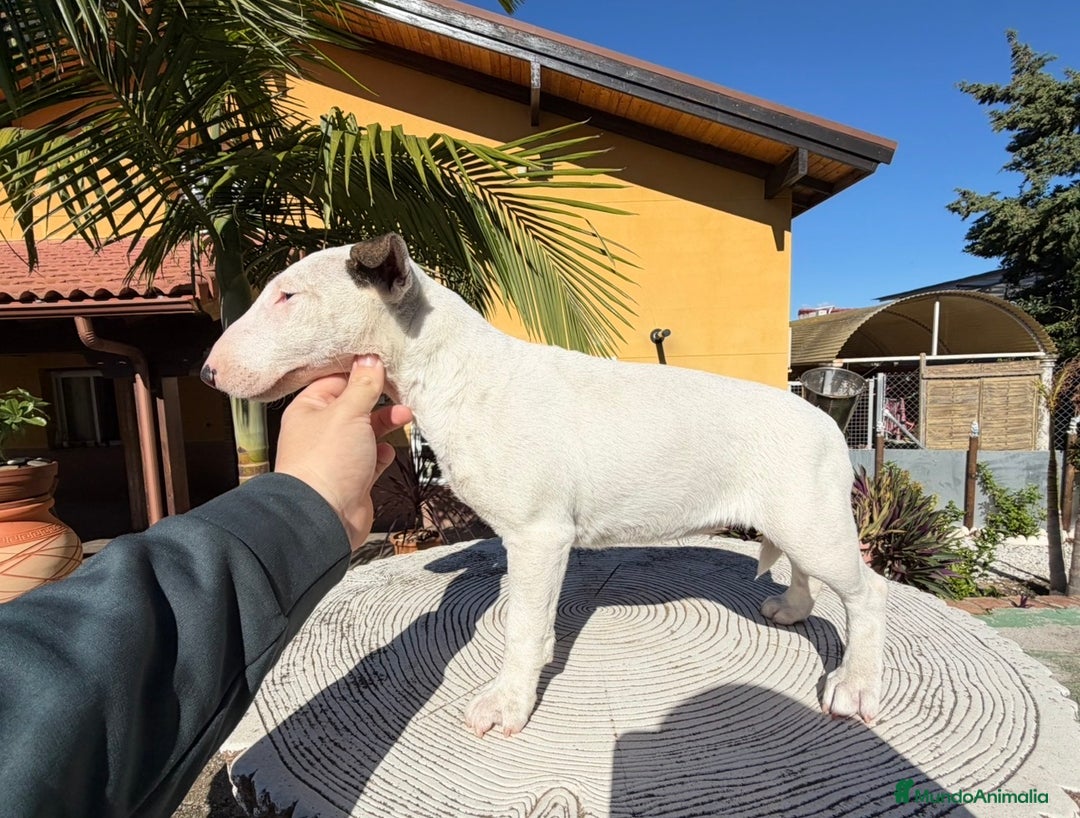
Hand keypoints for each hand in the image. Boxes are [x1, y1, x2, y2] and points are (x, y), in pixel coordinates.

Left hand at [275, 355, 412, 551]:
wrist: (324, 517)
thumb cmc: (326, 462)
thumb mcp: (348, 412)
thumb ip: (363, 385)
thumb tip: (370, 358)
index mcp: (309, 409)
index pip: (334, 380)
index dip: (358, 371)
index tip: (382, 361)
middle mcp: (321, 431)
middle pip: (354, 405)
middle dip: (378, 398)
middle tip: (401, 390)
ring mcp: (337, 455)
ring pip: (366, 431)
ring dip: (386, 424)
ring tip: (405, 417)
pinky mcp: (353, 477)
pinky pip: (372, 458)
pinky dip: (382, 453)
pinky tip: (388, 450)